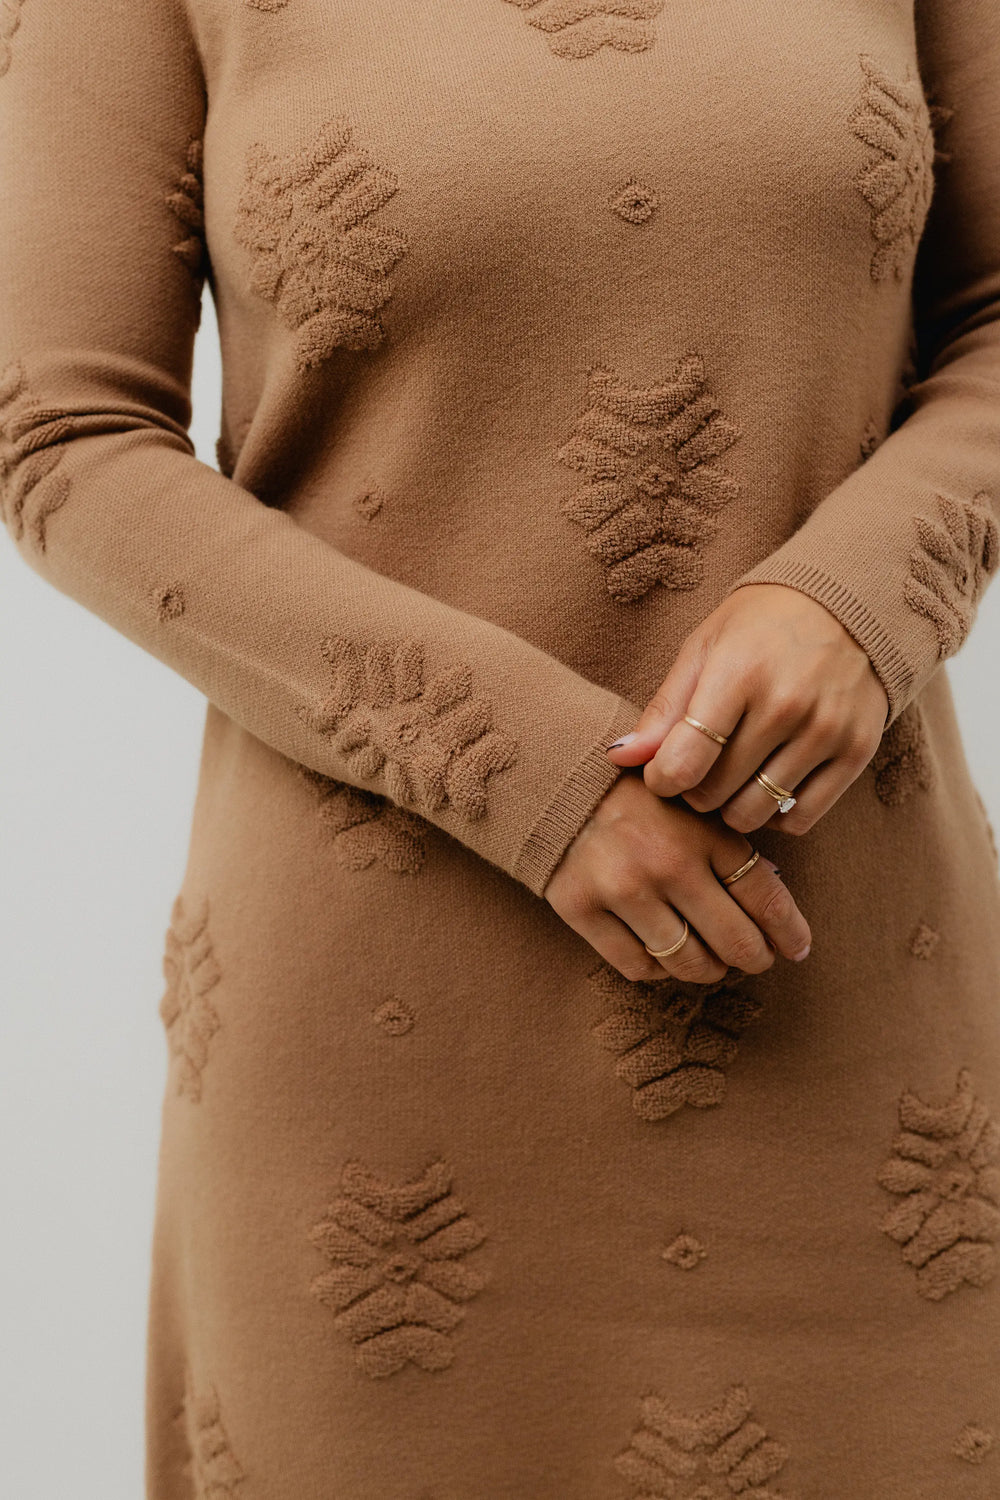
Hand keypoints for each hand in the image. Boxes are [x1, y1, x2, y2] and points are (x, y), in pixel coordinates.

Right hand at [544, 770, 811, 984]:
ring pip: (687, 964)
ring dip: (707, 970)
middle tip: (754, 959)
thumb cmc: (636, 791)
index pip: (766, 897)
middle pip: (735, 943)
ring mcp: (623, 888)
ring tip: (710, 962)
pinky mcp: (580, 908)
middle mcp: (667, 862)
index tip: (796, 949)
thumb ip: (730, 844)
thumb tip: (773, 908)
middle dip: (753, 959)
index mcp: (704, 829)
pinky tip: (662, 954)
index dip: (789, 933)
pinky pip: (637, 966)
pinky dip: (657, 969)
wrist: (553, 775)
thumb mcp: (693, 800)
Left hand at [605, 584, 888, 835]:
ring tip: (731, 777)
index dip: (662, 779)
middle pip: (715, 792)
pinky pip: (801, 819)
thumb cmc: (761, 626)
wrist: (848, 603)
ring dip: (731, 806)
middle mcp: (786, 704)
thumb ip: (664, 710)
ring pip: (755, 813)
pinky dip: (775, 815)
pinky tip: (767, 786)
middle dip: (694, 790)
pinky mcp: (857, 752)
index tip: (662, 772)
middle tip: (699, 768)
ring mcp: (827, 731)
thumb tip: (619, 758)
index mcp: (739, 672)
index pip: (685, 760)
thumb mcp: (704, 649)